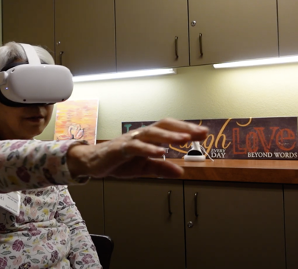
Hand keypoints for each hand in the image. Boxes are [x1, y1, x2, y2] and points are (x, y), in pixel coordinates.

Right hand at [67, 118, 207, 178]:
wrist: (93, 164)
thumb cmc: (118, 162)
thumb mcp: (143, 168)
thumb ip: (161, 168)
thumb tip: (181, 171)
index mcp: (147, 138)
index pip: (169, 128)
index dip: (186, 129)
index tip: (204, 133)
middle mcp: (140, 135)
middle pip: (163, 125)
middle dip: (183, 128)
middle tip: (201, 133)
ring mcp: (130, 140)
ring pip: (151, 133)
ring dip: (169, 135)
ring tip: (184, 139)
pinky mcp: (119, 149)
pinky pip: (135, 147)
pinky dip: (149, 149)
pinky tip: (160, 152)